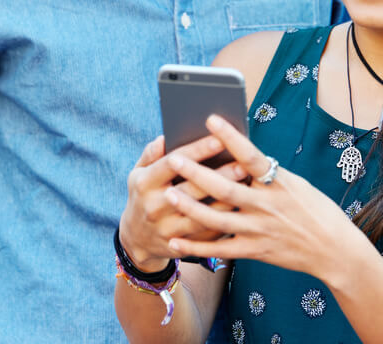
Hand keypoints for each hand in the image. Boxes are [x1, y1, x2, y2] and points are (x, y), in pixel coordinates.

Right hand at [118, 134, 247, 270]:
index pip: (172, 163)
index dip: (196, 151)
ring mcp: (167, 229)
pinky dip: (224, 222)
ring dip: (226, 201)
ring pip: (201, 216)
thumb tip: (164, 137)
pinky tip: (240, 209)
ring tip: (247, 187)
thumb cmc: (143, 196)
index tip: (219, 139)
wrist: (136, 239)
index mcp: (145, 183)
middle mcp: (154, 207)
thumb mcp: (137, 173)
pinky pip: (206, 235)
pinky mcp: (180, 246)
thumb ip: (150, 155)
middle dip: (218, 176)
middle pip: (191, 189)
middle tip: (243, 164)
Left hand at [162, 115, 364, 278]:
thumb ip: (265, 173)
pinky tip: (176, 239)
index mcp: (279, 182)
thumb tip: (234, 154)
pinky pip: (220, 249)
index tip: (210, 118)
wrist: (335, 249)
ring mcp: (260, 229)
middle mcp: (267, 205)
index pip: (251, 156)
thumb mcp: (294, 183)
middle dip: (197, 173)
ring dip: (190, 206)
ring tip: (168, 193)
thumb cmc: (314, 209)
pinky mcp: (255, 251)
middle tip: (174, 158)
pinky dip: (197, 246)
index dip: (230, 137)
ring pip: (217, 218)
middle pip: (226, 188)